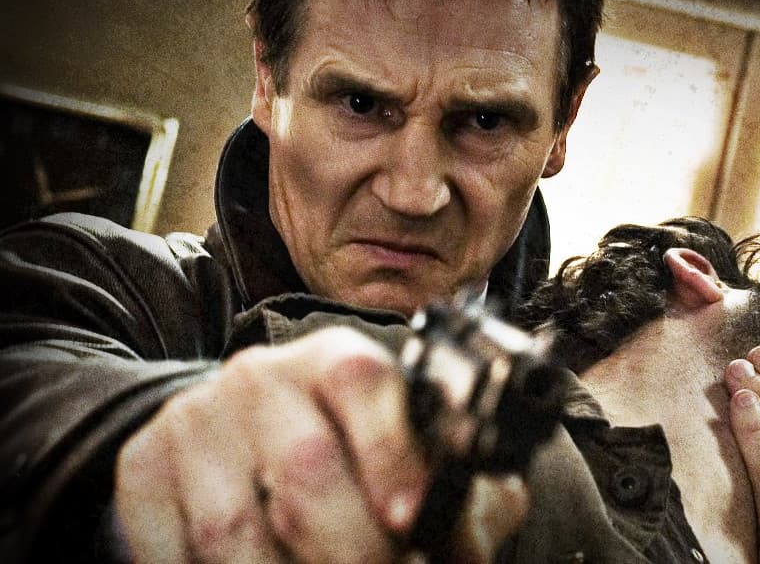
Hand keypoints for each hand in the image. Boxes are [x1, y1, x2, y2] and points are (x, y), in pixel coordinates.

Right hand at [115, 326, 525, 562]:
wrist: (234, 432)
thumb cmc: (339, 444)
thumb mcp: (399, 449)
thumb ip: (451, 488)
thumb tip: (471, 542)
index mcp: (334, 360)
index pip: (362, 383)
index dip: (391, 452)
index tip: (413, 520)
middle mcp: (261, 378)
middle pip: (306, 467)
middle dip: (354, 549)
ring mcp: (196, 420)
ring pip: (235, 528)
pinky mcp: (143, 464)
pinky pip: (172, 548)